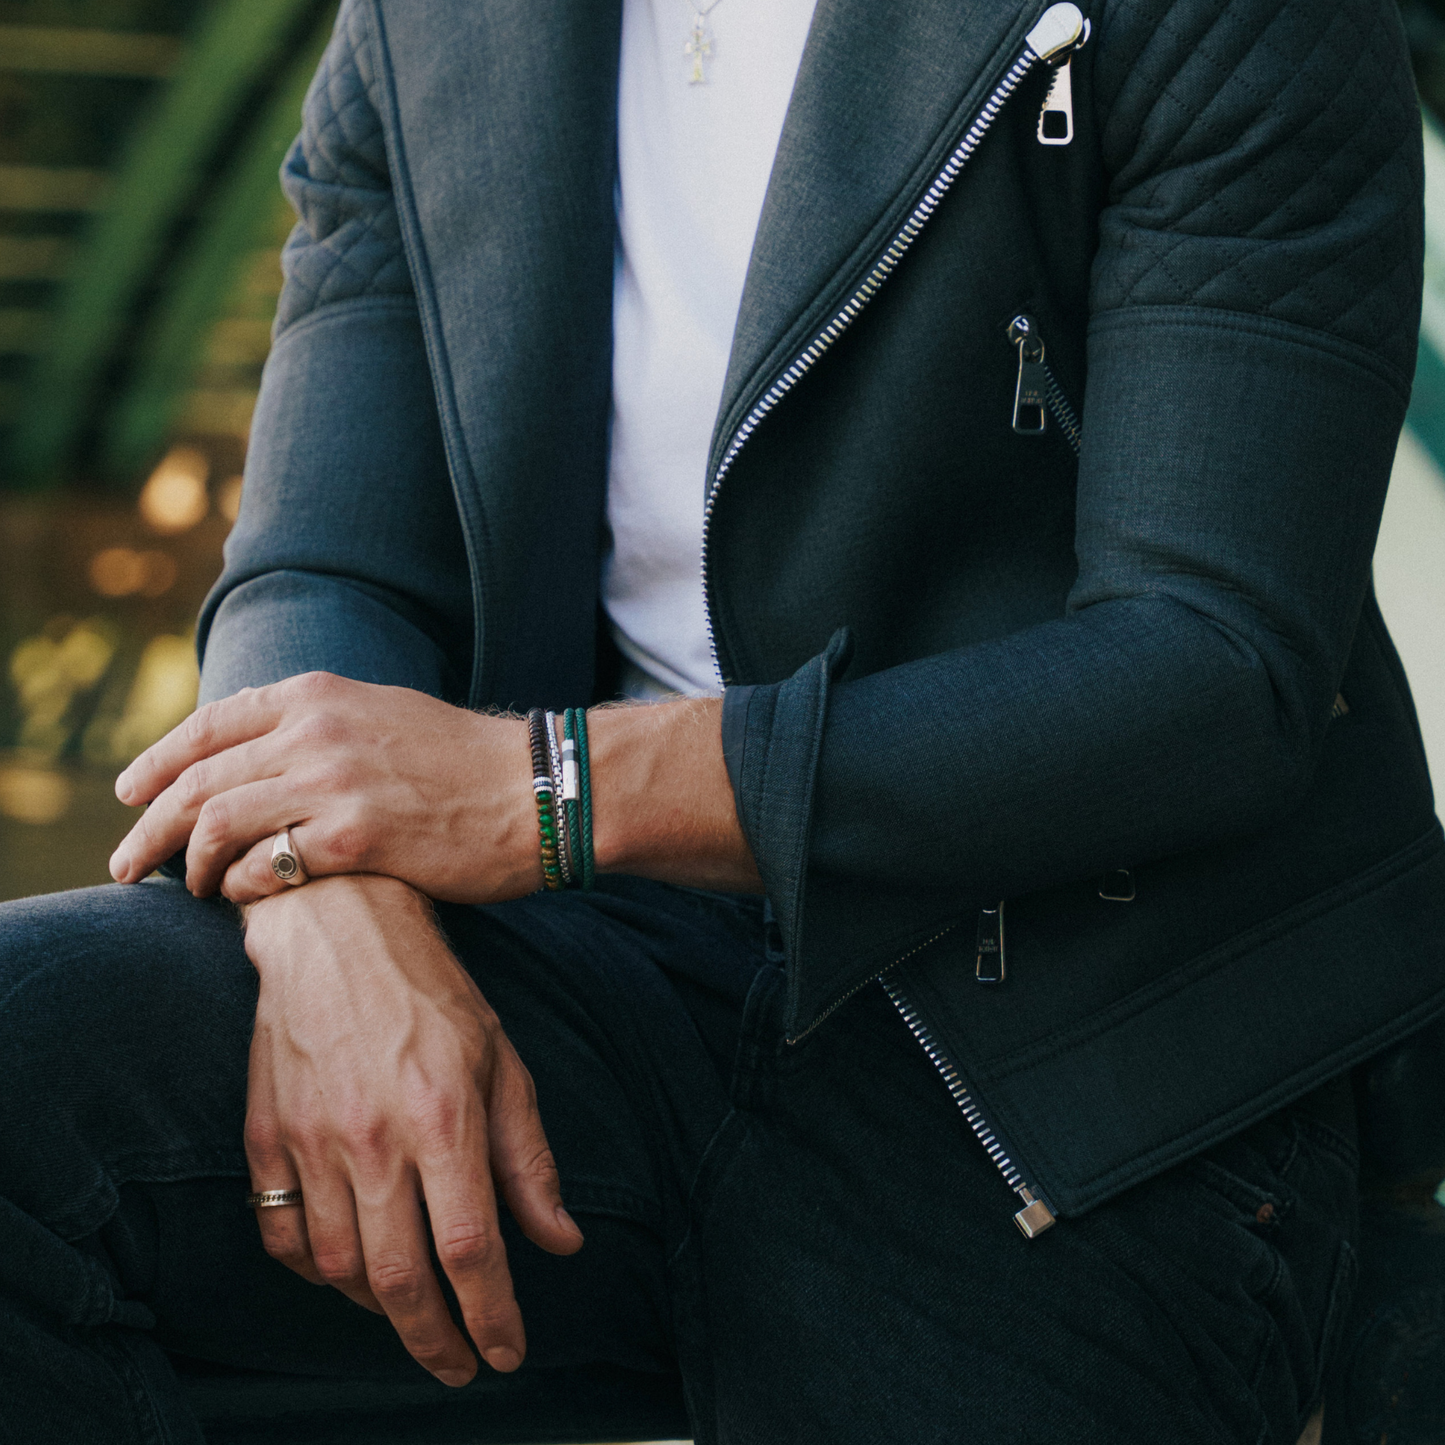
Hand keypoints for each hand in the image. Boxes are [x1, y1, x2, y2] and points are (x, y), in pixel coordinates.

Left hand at [109, 672, 760, 902]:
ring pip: (215, 824)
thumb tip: (262, 758)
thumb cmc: (468, 764)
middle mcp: (315, 730)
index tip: (130, 794)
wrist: (541, 789)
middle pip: (195, 779)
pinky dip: (240, 887)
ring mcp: (333, 781)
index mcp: (319, 695)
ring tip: (186, 890)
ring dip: (187, 865)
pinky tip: (245, 900)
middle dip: (148, 826)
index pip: (207, 725)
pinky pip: (263, 868)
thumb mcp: (385, 716)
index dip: (157, 762)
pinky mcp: (356, 837)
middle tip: (126, 863)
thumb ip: (320, 726)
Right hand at [242, 874, 582, 1383]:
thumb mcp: (502, 1061)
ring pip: (338, 1269)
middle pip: (399, 1280)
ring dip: (380, 1310)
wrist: (336, 928)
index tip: (508, 1355)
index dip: (492, 1317)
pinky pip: (280, 1237)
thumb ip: (528, 1158)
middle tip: (459, 1367)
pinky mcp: (265, 1135)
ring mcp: (310, 1141)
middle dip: (435, 1341)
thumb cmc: (433, 992)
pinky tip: (346, 1270)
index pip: (471, 1250)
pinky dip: (314, 1272)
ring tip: (414, 1314)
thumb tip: (561, 1243)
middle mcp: (372, 1139)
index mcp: (443, 1117)